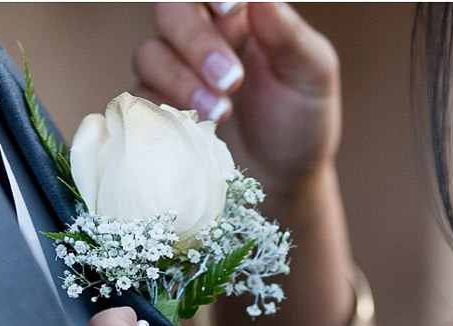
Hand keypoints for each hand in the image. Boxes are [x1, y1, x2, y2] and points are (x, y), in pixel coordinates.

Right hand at [133, 2, 341, 195]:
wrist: (280, 180)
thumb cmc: (302, 120)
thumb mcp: (312, 74)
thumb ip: (288, 32)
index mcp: (241, 15)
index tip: (230, 8)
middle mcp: (203, 36)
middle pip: (171, 10)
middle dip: (197, 42)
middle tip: (232, 80)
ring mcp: (176, 72)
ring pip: (150, 53)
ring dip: (180, 81)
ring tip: (221, 115)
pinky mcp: (158, 108)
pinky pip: (140, 97)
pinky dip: (161, 109)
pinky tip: (194, 128)